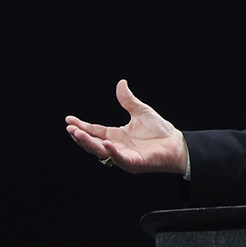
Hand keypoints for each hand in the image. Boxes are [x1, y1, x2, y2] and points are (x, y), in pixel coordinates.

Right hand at [65, 79, 188, 173]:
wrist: (176, 143)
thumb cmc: (160, 130)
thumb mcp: (141, 112)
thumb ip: (128, 100)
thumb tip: (121, 83)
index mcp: (116, 136)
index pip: (94, 130)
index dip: (81, 125)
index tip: (68, 119)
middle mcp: (117, 147)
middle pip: (93, 143)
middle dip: (80, 136)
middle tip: (70, 128)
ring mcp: (124, 156)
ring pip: (101, 152)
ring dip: (89, 143)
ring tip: (78, 134)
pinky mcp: (134, 163)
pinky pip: (120, 159)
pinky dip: (112, 152)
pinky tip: (106, 144)